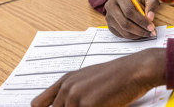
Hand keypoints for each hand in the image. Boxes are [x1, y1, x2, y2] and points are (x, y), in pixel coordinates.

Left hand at [31, 48, 165, 106]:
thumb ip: (72, 95)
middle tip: (89, 106)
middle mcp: (66, 88)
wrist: (135, 70)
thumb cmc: (117, 77)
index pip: (38, 104)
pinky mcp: (87, 105)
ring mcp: (75, 97)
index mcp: (65, 81)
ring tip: (99, 105)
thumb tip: (64, 105)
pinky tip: (105, 106)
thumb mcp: (89, 81)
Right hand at [105, 0, 158, 38]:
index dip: (141, 20)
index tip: (151, 26)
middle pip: (124, 22)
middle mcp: (110, 5)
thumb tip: (150, 17)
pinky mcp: (110, 25)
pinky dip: (132, 36)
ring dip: (137, 34)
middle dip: (140, 29)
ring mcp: (108, 16)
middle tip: (151, 32)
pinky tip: (140, 33)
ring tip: (147, 33)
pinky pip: (121, 34)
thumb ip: (151, 4)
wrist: (132, 0)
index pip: (129, 10)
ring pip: (123, 30)